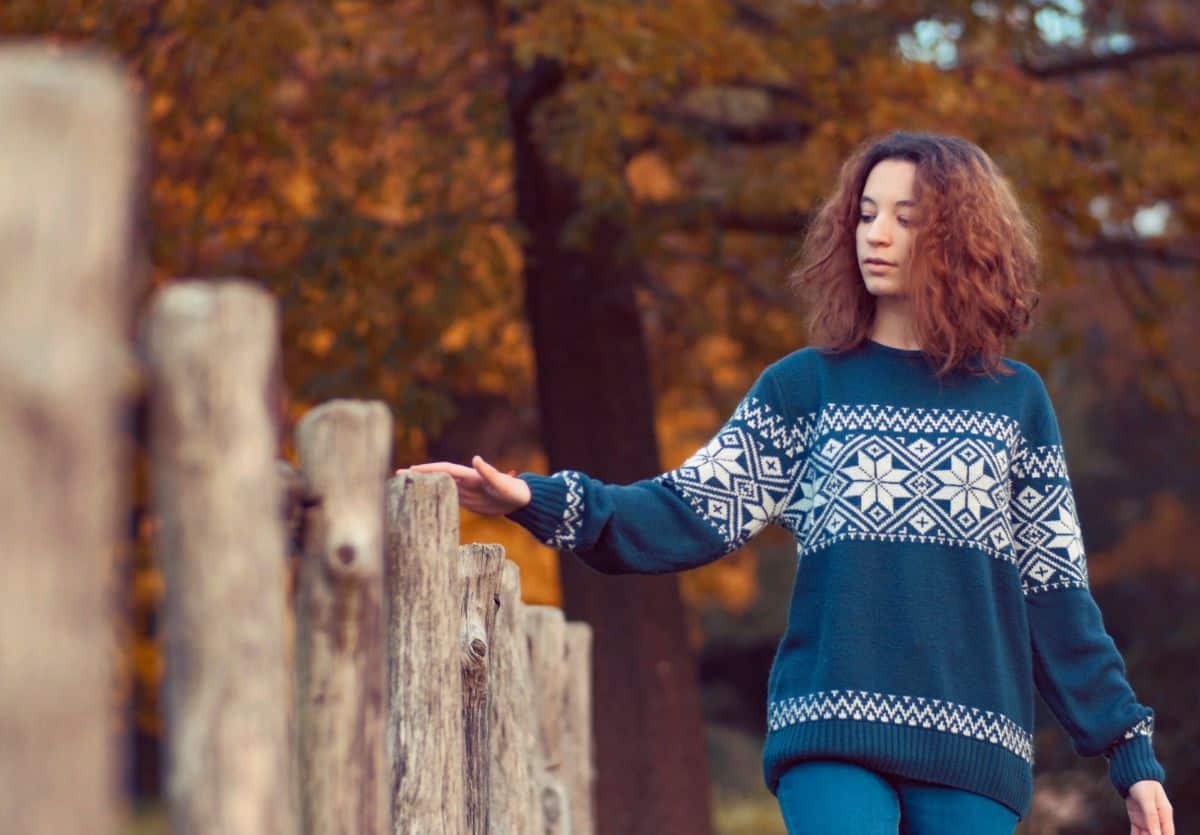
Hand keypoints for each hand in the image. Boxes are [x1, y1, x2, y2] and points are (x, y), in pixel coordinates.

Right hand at [402, 455, 531, 515]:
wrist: (520, 500)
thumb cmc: (513, 490)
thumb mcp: (501, 482)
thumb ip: (489, 472)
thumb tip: (476, 458)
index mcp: (470, 475)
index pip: (445, 469)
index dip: (428, 469)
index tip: (411, 469)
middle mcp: (464, 481)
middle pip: (436, 476)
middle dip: (418, 474)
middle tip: (397, 474)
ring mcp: (465, 490)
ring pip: (439, 486)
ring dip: (422, 485)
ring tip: (403, 486)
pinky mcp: (467, 500)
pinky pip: (446, 497)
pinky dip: (433, 496)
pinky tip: (422, 499)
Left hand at [1126, 780, 1173, 834]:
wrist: (1131, 773)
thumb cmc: (1143, 783)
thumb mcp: (1148, 800)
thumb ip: (1152, 817)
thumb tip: (1156, 834)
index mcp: (1165, 814)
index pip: (1167, 832)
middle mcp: (1157, 819)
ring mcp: (1146, 819)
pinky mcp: (1136, 818)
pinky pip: (1136, 832)